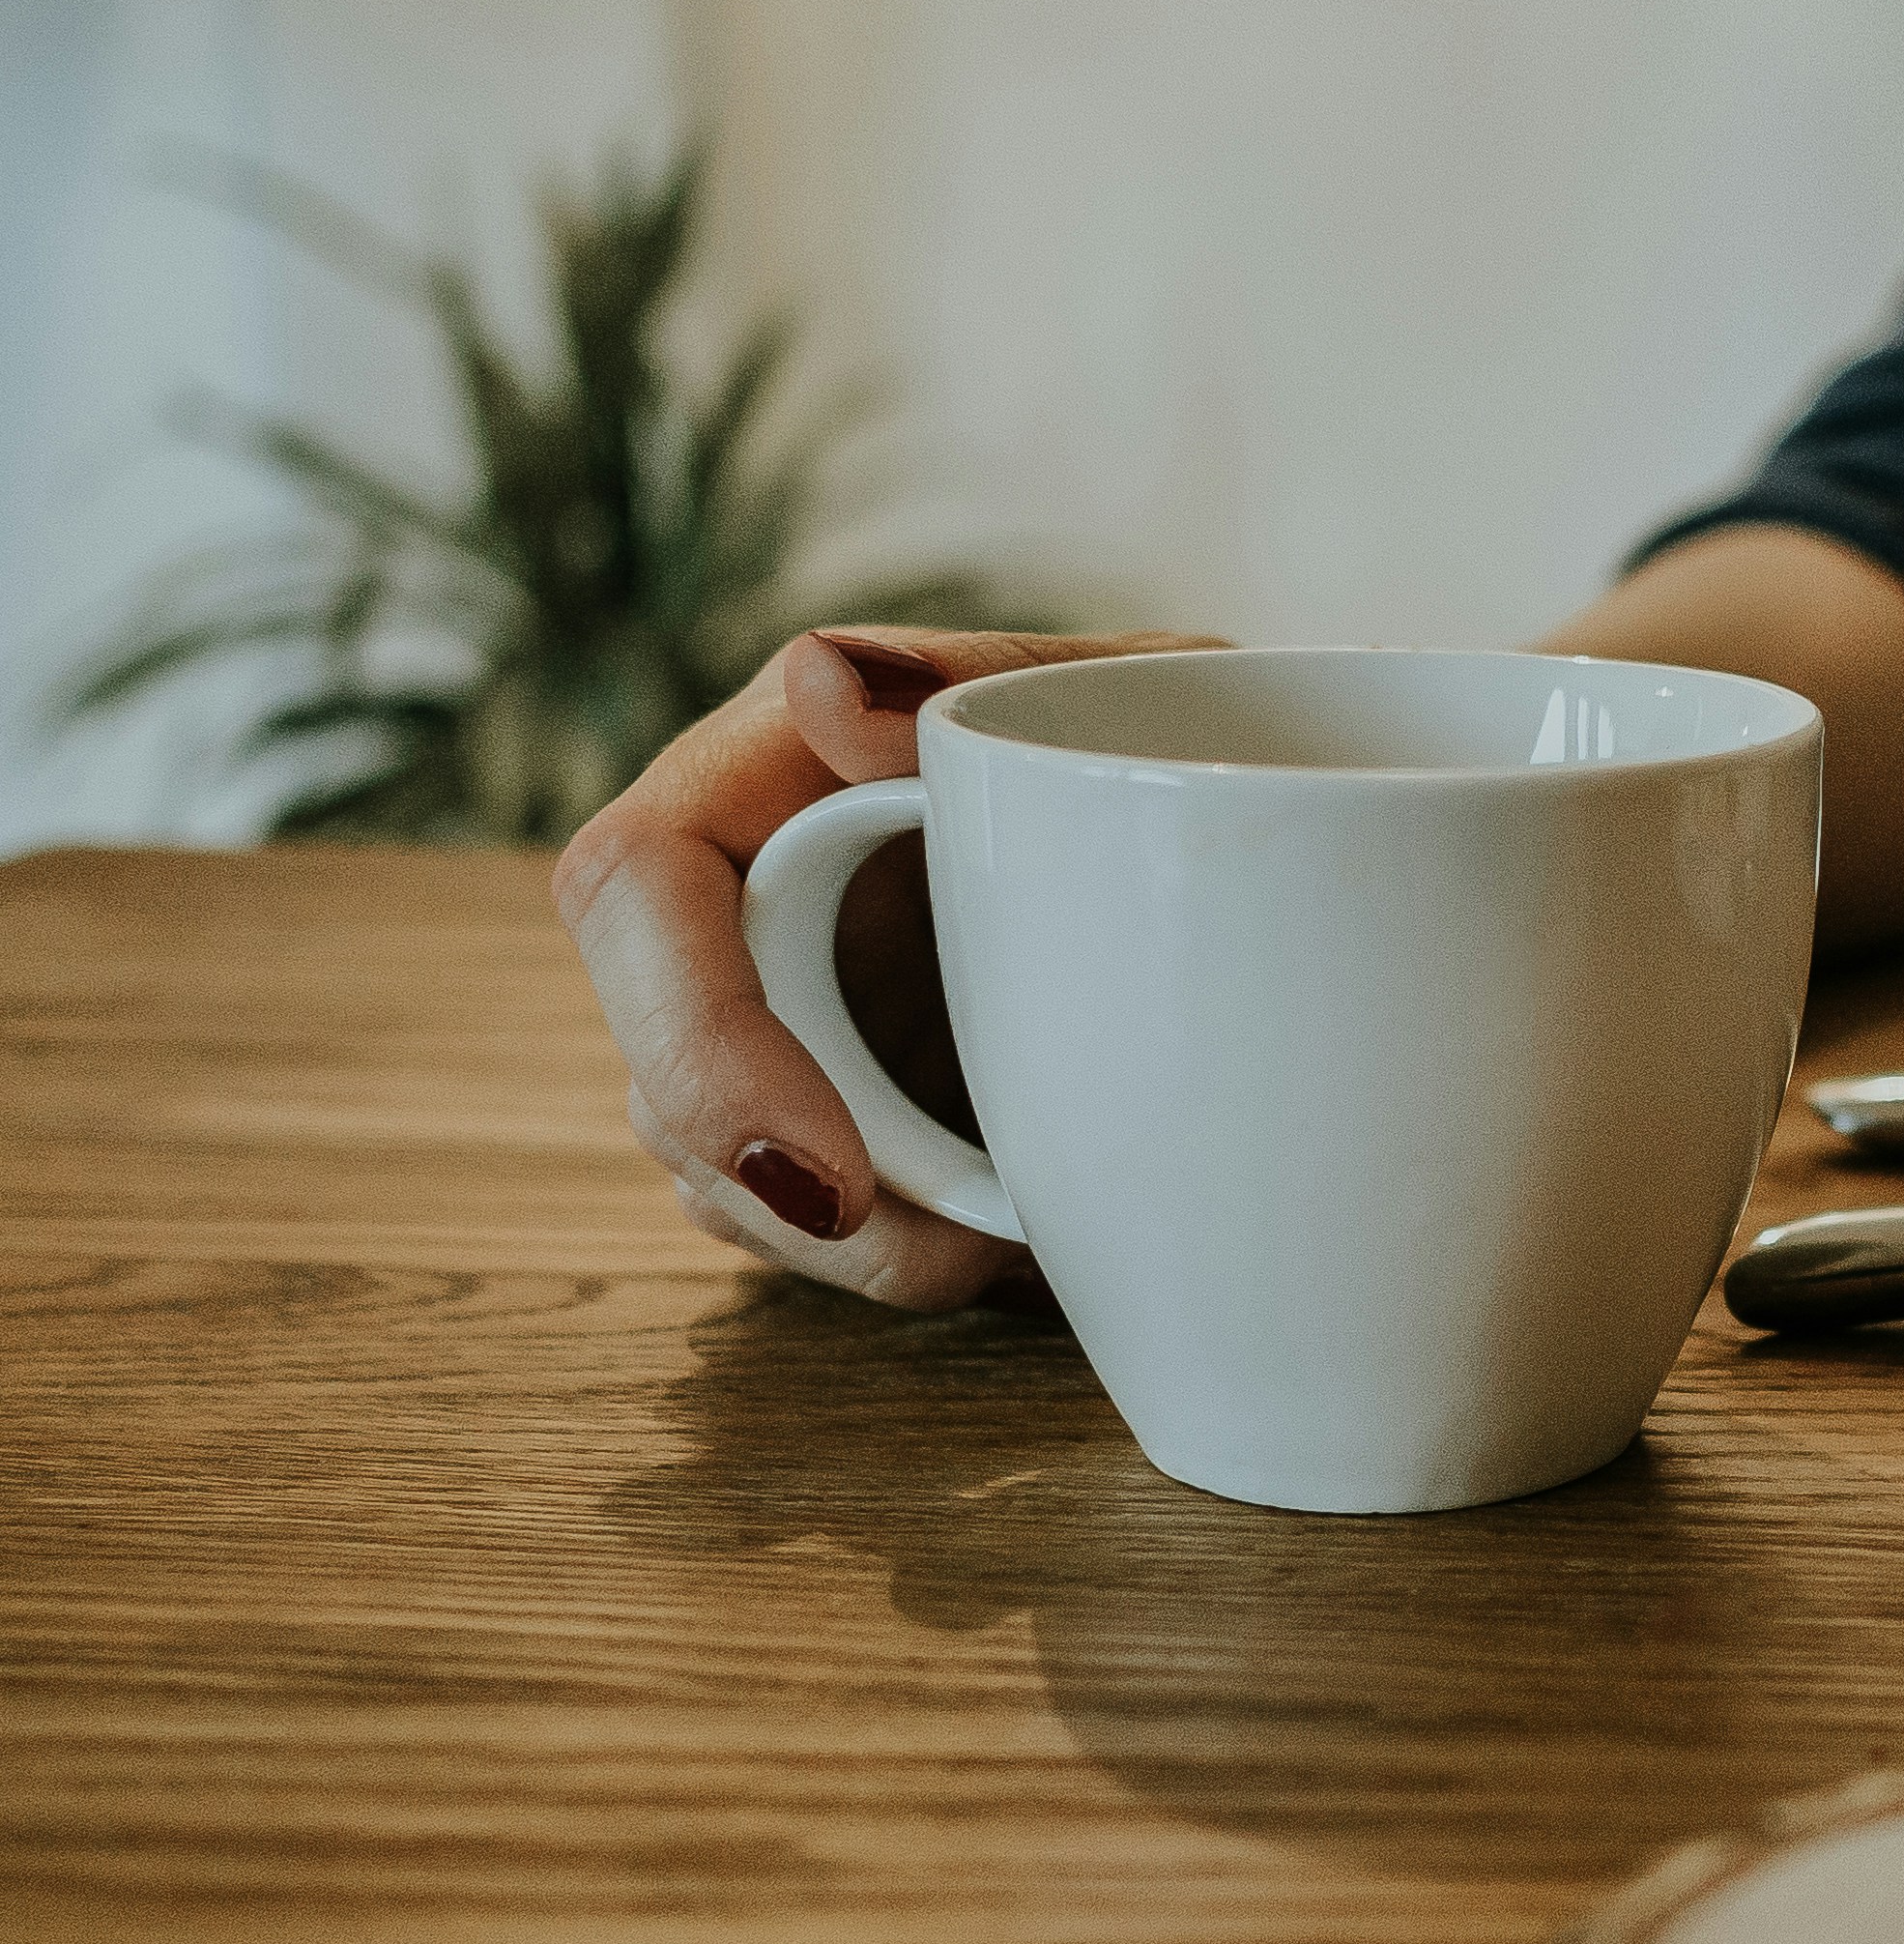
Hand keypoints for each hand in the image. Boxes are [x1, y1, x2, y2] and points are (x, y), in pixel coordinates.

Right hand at [556, 626, 1223, 1307]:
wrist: (1227, 860)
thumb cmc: (1156, 747)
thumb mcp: (1111, 694)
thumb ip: (969, 681)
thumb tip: (831, 688)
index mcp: (763, 772)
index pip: (636, 887)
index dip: (702, 1039)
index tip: (834, 1175)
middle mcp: (730, 907)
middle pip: (655, 1076)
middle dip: (779, 1196)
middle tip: (935, 1262)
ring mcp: (763, 1025)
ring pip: (717, 1175)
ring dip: (850, 1248)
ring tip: (1002, 1252)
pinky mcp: (820, 1116)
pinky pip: (795, 1222)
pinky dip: (890, 1258)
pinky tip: (1002, 1251)